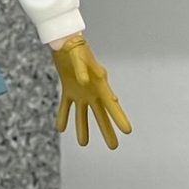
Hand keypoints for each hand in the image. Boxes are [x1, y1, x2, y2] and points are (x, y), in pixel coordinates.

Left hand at [53, 35, 131, 149]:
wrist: (66, 41)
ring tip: (83, 144)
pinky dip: (63, 116)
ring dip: (83, 128)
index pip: (112, 105)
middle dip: (107, 130)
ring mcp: (81, 91)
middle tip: (114, 147)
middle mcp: (93, 91)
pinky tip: (61, 129)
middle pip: (101, 114)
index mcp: (100, 84)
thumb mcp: (80, 57)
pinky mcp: (68, 89)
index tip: (128, 131)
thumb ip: (82, 69)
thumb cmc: (76, 48)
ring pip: (83, 113)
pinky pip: (66, 106)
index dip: (119, 118)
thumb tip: (84, 82)